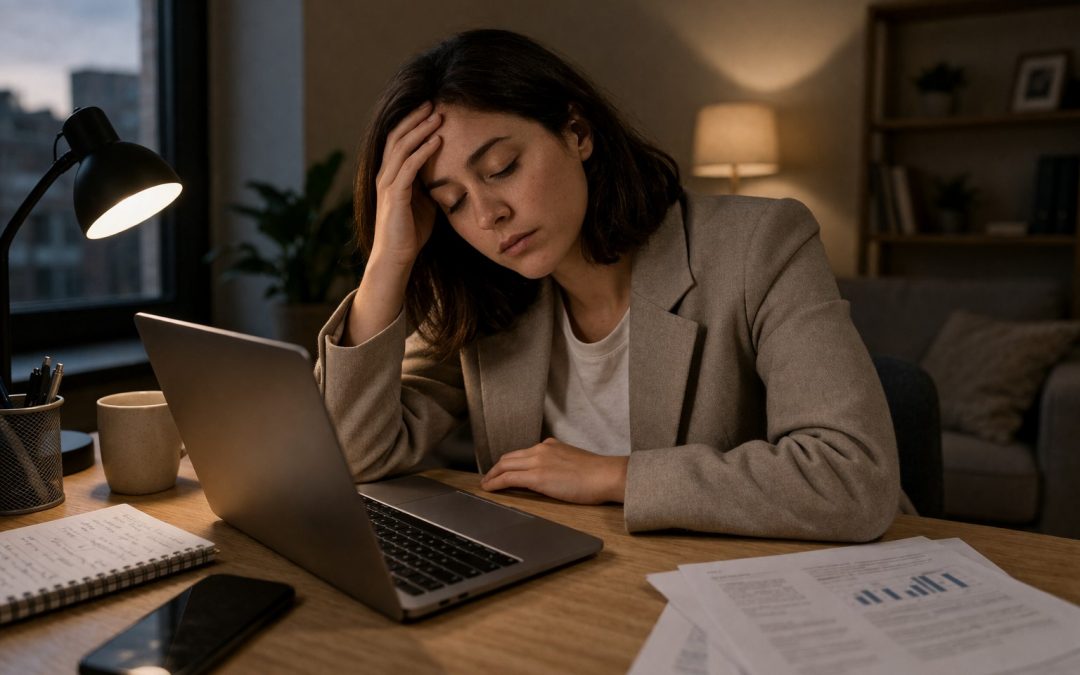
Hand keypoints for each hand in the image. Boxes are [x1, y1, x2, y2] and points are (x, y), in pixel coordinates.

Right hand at [372, 101, 443, 268]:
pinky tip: (437, 141)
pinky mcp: (394, 196)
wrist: (397, 257)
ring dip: (421, 129)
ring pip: (402, 148)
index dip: (413, 123)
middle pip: (398, 137)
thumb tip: (446, 172)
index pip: (399, 140)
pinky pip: (409, 167)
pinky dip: (423, 151)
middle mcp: (385, 175)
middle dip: (415, 118)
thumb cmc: (411, 232)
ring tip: (437, 115)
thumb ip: (429, 184)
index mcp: (390, 174)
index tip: (430, 108)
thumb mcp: (424, 202)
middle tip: (433, 102)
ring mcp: (388, 184)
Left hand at [480, 438, 627, 504]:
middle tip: (488, 478)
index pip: (523, 453)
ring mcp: (538, 461)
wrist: (606, 475)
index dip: (509, 462)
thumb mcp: (574, 461)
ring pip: (505, 465)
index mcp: (550, 445)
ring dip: (492, 475)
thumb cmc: (597, 473)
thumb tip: (551, 474)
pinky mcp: (537, 476)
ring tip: (486, 484)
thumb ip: (558, 462)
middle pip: (509, 457)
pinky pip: (508, 478)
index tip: (503, 469)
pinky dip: (495, 483)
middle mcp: (541, 449)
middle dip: (496, 468)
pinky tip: (489, 489)